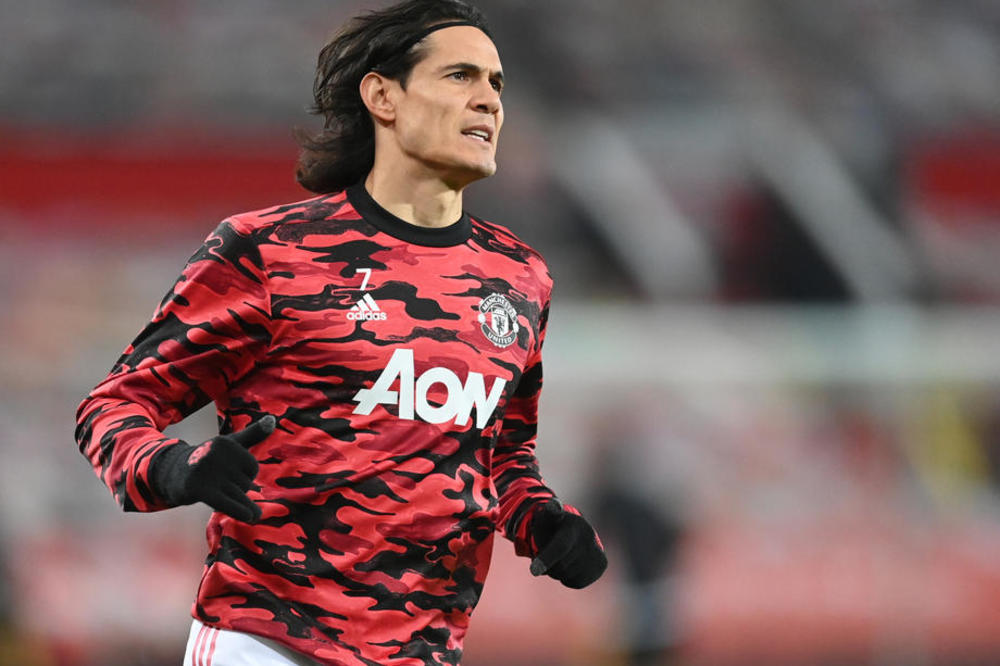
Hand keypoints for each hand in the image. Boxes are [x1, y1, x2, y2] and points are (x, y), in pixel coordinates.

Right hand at [152, 415, 274, 522]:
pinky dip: (240, 511)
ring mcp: (206, 472)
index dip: (245, 475)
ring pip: (239, 495)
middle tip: (222, 488)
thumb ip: (253, 433)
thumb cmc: (209, 459)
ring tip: (252, 513)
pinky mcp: (199, 489)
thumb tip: (273, 419)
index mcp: (225, 442)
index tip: (230, 474)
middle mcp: (215, 454)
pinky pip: (228, 504)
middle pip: (245, 482)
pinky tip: (250, 517)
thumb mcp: (230, 443)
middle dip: (239, 490)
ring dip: (246, 507)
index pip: (252, 467)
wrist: (171, 475)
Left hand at [529, 500, 606, 588]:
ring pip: (567, 575)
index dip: (547, 559)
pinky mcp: (601, 564)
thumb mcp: (546, 517)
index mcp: (574, 525)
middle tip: (545, 555)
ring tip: (559, 557)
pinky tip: (570, 565)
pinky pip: (576, 582)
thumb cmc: (553, 526)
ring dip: (557, 571)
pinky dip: (568, 577)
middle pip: (560, 566)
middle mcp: (589, 537)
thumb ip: (547, 514)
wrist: (575, 531)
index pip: (560, 547)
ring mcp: (597, 551)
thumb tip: (553, 506)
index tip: (534, 571)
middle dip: (548, 565)